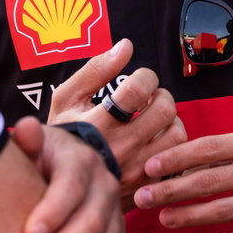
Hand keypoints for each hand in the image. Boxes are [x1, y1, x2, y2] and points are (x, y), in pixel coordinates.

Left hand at [11, 117, 125, 232]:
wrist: (57, 173)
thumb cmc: (35, 163)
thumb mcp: (29, 149)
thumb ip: (25, 144)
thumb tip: (27, 128)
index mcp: (80, 158)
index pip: (72, 185)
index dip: (53, 211)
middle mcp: (104, 183)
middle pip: (92, 219)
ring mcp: (114, 211)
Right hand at [47, 38, 185, 205]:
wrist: (56, 185)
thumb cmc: (63, 135)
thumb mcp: (66, 99)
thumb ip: (95, 70)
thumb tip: (126, 46)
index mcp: (98, 123)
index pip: (138, 89)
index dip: (145, 76)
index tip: (139, 79)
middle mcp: (119, 148)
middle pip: (164, 109)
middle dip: (160, 95)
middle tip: (148, 98)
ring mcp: (135, 170)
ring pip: (176, 135)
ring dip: (169, 120)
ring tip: (152, 119)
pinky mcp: (146, 186)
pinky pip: (175, 160)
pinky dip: (170, 145)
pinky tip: (153, 141)